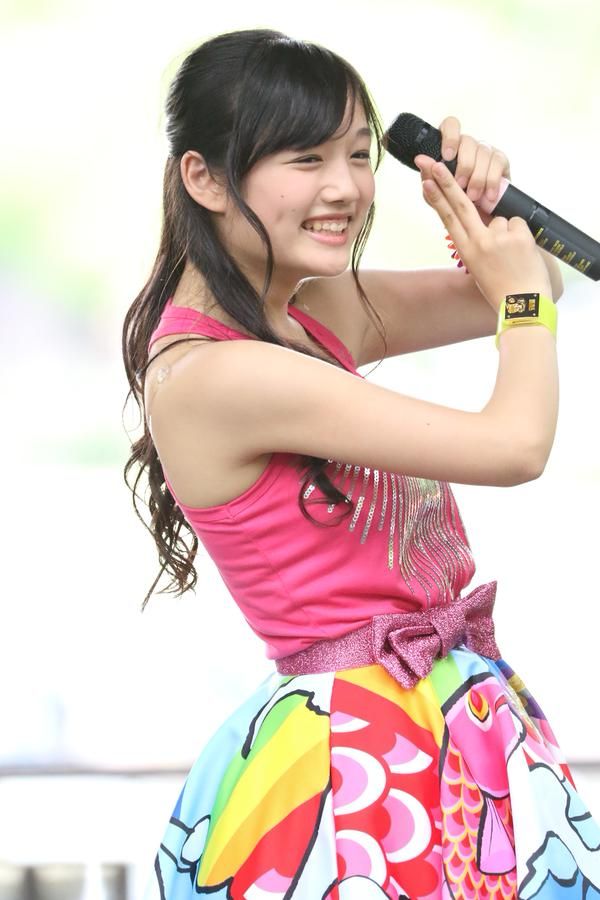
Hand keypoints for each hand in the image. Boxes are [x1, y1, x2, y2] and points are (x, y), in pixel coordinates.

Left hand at [414, 116, 510, 224]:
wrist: (476, 216)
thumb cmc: (455, 200)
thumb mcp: (438, 192)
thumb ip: (429, 176)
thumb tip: (420, 160)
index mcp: (451, 147)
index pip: (451, 126)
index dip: (449, 137)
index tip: (447, 156)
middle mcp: (468, 145)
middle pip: (468, 141)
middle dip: (464, 165)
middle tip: (460, 185)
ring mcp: (486, 151)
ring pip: (483, 153)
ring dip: (477, 177)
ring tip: (473, 196)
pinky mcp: (500, 161)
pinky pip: (497, 164)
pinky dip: (492, 181)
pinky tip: (488, 195)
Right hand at [419, 161, 551, 310]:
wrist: (524, 305)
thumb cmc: (502, 290)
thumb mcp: (480, 269)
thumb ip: (478, 243)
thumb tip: (486, 221)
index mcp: (467, 252)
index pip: (448, 219)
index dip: (436, 199)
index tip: (425, 183)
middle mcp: (479, 243)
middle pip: (460, 205)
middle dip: (446, 182)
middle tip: (433, 164)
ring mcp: (498, 238)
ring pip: (499, 219)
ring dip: (506, 233)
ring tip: (512, 257)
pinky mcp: (517, 236)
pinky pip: (518, 224)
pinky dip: (521, 236)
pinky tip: (521, 254)